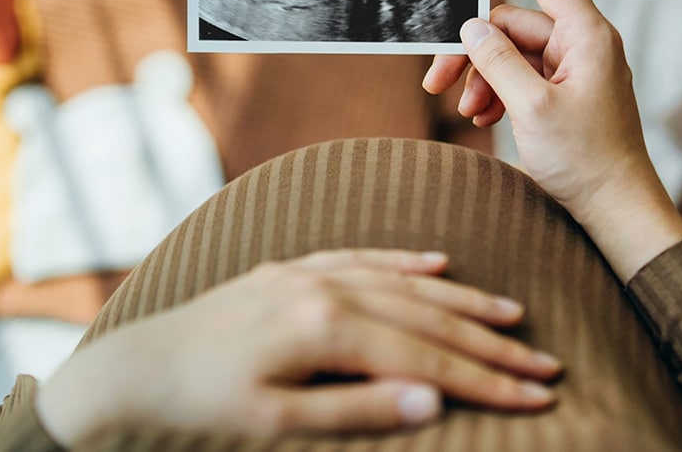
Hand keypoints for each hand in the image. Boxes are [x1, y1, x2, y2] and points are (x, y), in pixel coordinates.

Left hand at [36, 249, 561, 445]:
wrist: (136, 370)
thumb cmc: (202, 406)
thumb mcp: (277, 423)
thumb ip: (357, 407)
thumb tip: (433, 399)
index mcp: (322, 329)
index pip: (425, 358)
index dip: (485, 380)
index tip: (537, 395)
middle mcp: (322, 290)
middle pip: (426, 318)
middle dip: (490, 345)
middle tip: (545, 364)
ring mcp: (306, 274)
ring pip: (402, 284)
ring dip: (460, 301)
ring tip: (512, 316)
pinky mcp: (290, 270)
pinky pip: (359, 258)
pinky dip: (403, 263)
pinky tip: (437, 265)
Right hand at [423, 0, 681, 281]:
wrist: (614, 208)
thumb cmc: (586, 160)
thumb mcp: (531, 108)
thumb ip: (498, 61)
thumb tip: (471, 28)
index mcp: (586, 36)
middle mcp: (582, 46)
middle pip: (513, 26)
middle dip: (474, 51)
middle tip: (437, 81)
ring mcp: (574, 70)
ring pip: (511, 55)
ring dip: (483, 77)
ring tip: (466, 111)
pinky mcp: (565, 94)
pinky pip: (521, 78)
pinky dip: (498, 93)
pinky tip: (483, 118)